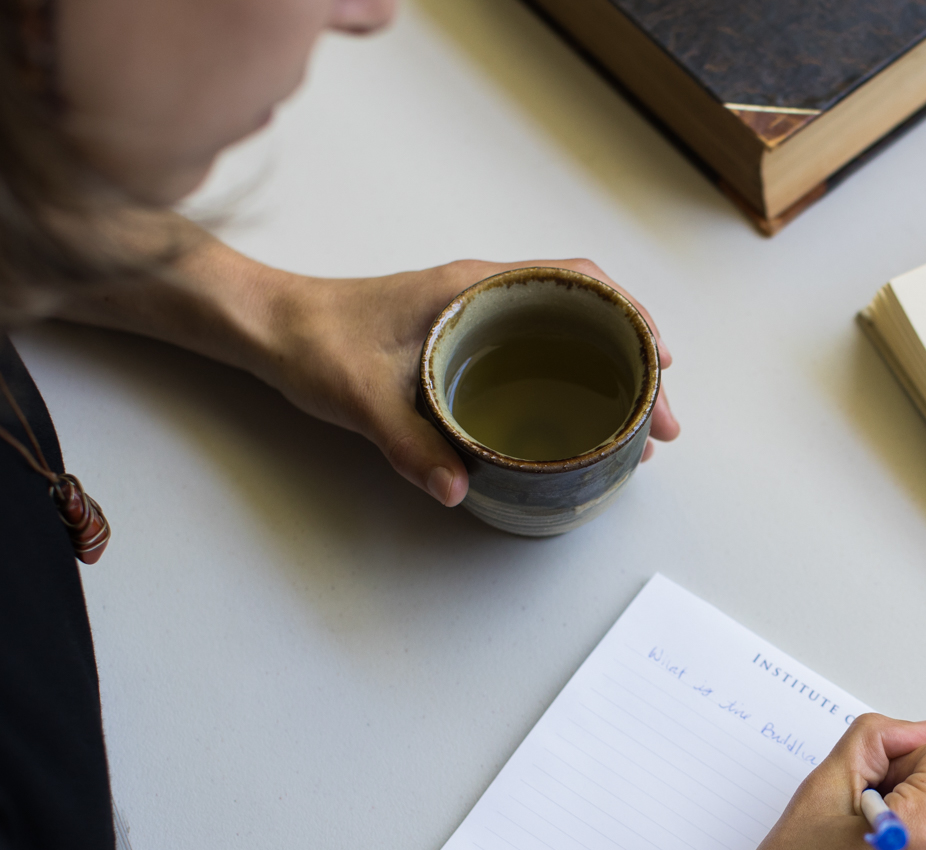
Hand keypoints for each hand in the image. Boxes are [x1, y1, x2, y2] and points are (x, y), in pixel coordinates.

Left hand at [255, 256, 680, 505]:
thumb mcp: (359, 397)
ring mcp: (477, 314)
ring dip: (610, 374)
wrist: (266, 326)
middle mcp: (484, 293)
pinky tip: (581, 420)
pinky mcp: (465, 339)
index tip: (658, 361)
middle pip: (588, 312)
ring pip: (568, 332)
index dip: (631, 316)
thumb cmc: (310, 340)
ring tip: (635, 430)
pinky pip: (539, 348)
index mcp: (474, 286)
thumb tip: (459, 491)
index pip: (579, 281)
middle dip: (636, 362)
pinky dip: (576, 378)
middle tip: (658, 423)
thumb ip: (409, 445)